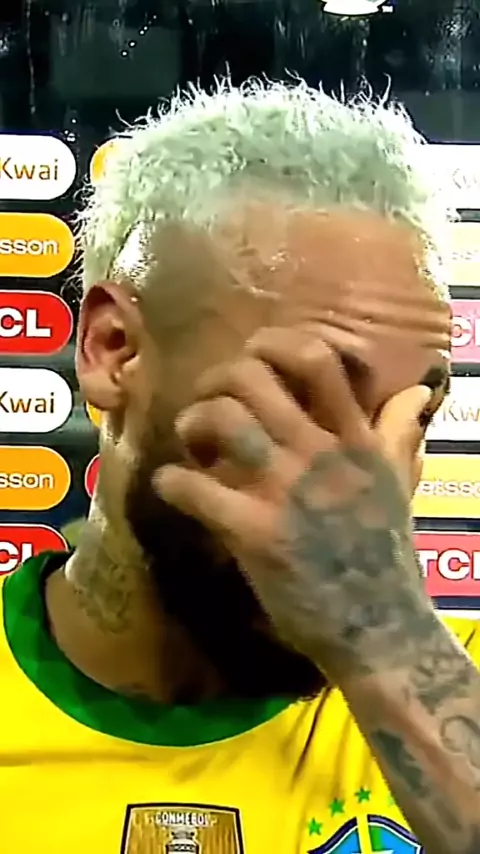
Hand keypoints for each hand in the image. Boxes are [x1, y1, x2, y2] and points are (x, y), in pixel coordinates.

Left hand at [154, 328, 433, 680]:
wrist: (377, 628)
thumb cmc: (384, 555)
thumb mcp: (399, 483)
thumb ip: (400, 432)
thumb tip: (417, 388)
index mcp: (357, 440)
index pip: (317, 361)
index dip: (275, 344)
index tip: (255, 356)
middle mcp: (321, 454)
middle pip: (252, 379)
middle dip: (217, 379)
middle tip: (209, 401)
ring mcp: (286, 492)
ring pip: (223, 420)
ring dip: (193, 422)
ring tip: (192, 441)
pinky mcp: (255, 533)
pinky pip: (195, 489)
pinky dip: (171, 482)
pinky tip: (172, 487)